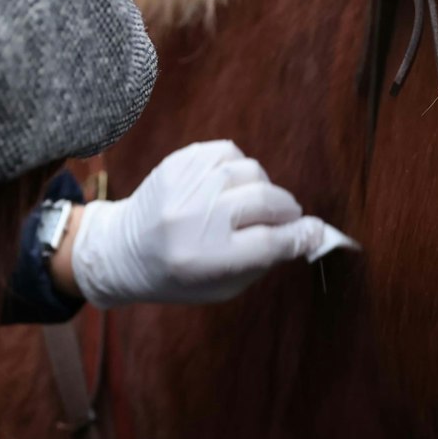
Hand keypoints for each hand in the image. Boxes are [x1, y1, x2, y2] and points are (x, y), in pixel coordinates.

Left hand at [71, 140, 324, 305]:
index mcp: (206, 258)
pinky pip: (228, 152)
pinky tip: (229, 186)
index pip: (271, 241)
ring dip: (261, 188)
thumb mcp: (223, 286)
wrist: (122, 250)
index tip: (316, 233)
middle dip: (286, 211)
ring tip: (250, 204)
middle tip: (285, 220)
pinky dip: (238, 168)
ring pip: (252, 171)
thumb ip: (266, 260)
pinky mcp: (178, 162)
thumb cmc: (178, 275)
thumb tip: (310, 232)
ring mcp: (185, 185)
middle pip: (267, 201)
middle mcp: (194, 218)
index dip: (302, 235)